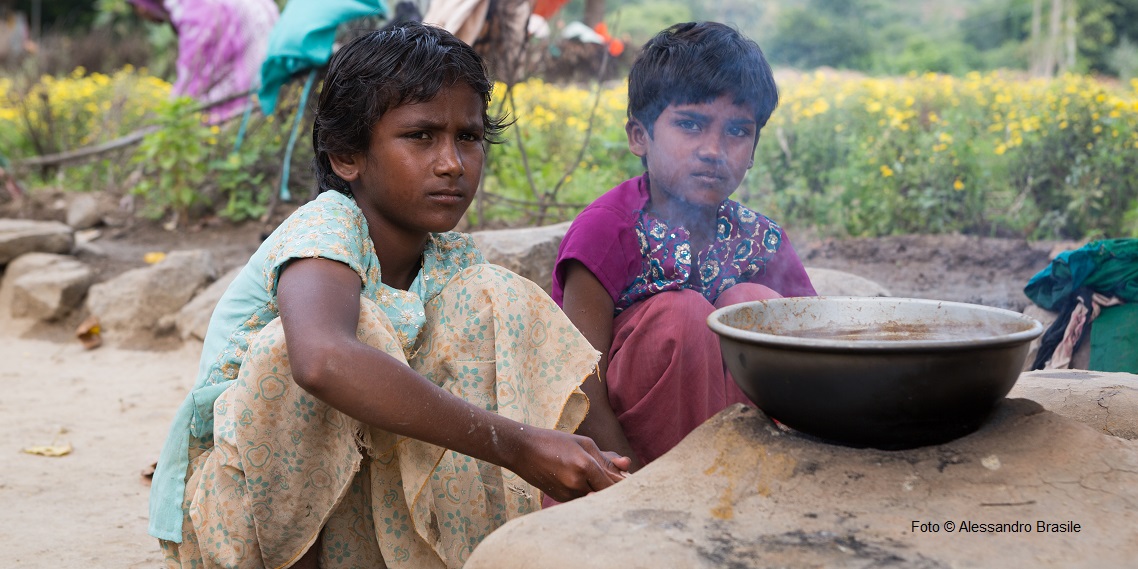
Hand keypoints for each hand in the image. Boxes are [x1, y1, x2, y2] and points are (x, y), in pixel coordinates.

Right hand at [511, 428, 631, 502]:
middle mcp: (577, 483)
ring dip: (598, 489)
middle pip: (605, 494)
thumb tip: (627, 465)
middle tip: (616, 478)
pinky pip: (581, 498)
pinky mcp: (561, 500)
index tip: (627, 478)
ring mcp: (567, 494)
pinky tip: (579, 478)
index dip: (623, 483)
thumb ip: (607, 457)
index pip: (613, 484)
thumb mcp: (583, 443)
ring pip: (594, 498)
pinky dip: (586, 491)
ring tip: (591, 474)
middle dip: (612, 488)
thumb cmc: (554, 442)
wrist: (522, 451)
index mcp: (584, 466)